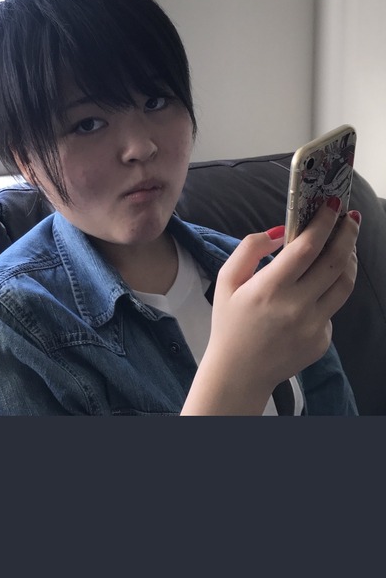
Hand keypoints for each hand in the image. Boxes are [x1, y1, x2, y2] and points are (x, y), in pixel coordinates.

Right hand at [181, 201, 358, 414]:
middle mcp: (296, 307)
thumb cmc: (230, 323)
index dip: (324, 222)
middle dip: (347, 234)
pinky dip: (330, 290)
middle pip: (335, 261)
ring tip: (345, 244)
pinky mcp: (322, 340)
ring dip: (349, 258)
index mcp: (269, 288)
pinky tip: (318, 287)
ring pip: (344, 284)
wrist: (240, 373)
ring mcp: (313, 326)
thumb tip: (281, 231)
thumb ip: (250, 249)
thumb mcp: (226, 280)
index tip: (331, 204)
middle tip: (350, 217)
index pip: (307, 247)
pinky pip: (333, 308)